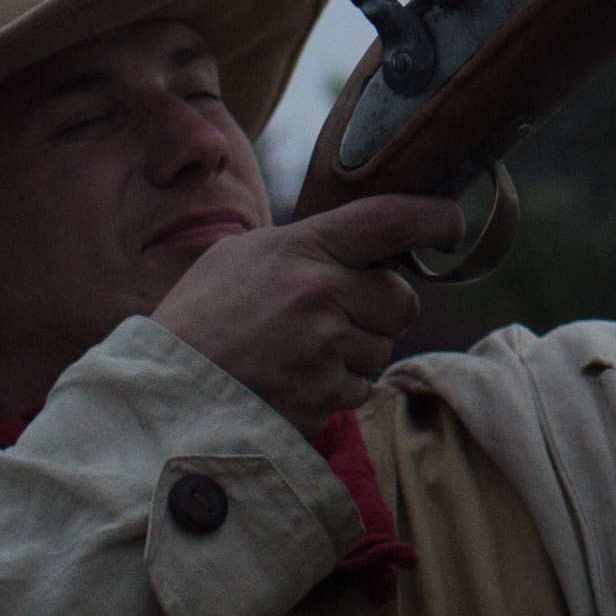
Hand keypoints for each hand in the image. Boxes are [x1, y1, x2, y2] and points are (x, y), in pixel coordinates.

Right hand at [153, 188, 458, 437]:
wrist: (164, 389)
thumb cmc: (200, 318)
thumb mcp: (242, 257)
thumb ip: (306, 247)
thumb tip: (364, 251)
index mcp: (302, 248)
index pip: (388, 220)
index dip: (433, 219)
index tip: (451, 223)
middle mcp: (321, 294)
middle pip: (401, 300)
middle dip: (379, 311)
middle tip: (331, 317)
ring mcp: (325, 349)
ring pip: (382, 349)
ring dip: (354, 354)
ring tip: (296, 353)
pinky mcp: (324, 397)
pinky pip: (360, 389)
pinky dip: (336, 388)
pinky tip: (293, 380)